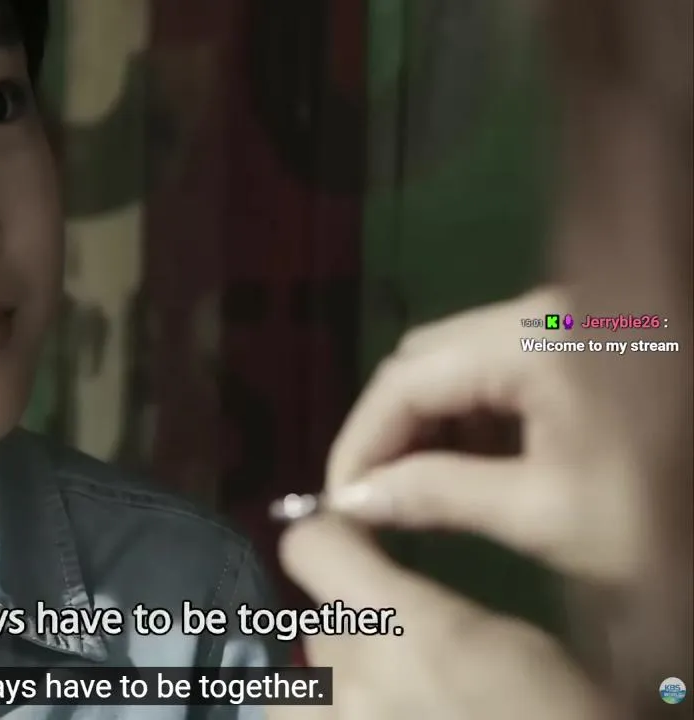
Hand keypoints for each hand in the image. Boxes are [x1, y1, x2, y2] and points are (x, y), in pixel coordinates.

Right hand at [274, 289, 636, 718]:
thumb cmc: (660, 506)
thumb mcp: (546, 513)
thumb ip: (438, 495)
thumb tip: (351, 499)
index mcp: (532, 341)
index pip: (406, 379)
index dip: (360, 441)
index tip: (338, 503)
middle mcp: (536, 313)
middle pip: (423, 358)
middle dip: (386, 428)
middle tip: (370, 497)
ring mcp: (558, 323)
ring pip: (453, 361)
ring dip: (423, 423)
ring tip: (409, 488)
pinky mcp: (574, 343)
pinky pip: (492, 368)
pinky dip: (464, 416)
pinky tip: (461, 464)